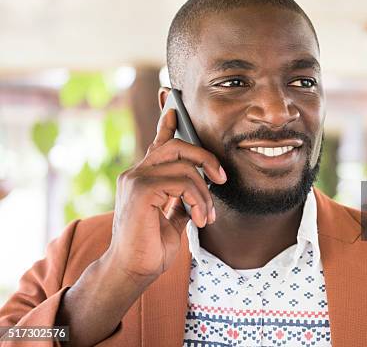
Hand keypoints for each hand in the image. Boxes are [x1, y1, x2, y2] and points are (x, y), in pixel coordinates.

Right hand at [105, 108, 226, 284]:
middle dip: (206, 158)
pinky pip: (183, 182)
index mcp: (144, 178)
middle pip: (177, 145)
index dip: (167, 124)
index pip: (158, 144)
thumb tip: (200, 188)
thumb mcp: (173, 218)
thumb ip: (182, 198)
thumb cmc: (151, 247)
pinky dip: (198, 200)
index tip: (173, 106)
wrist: (133, 271)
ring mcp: (135, 179)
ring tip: (206, 216)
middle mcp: (136, 173)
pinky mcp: (141, 190)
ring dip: (205, 193)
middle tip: (222, 179)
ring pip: (185, 166)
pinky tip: (198, 219)